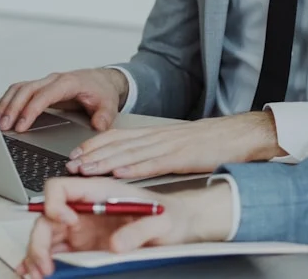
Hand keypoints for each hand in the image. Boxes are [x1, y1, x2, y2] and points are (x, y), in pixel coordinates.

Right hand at [0, 68, 129, 132]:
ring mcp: (45, 82)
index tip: (21, 126)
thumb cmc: (102, 92)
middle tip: (3, 127)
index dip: (30, 110)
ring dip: (6, 104)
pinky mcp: (40, 88)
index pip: (44, 95)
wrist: (102, 81)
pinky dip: (7, 101)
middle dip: (12, 108)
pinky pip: (19, 91)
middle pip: (26, 90)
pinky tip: (0, 114)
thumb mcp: (109, 104)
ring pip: (19, 88)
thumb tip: (98, 125)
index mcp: (68, 83)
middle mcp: (53, 80)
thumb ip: (105, 116)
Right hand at [15, 177, 234, 278]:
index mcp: (98, 192)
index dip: (54, 204)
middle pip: (45, 218)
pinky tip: (36, 273)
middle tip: (46, 265)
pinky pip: (54, 252)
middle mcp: (84, 209)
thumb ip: (140, 229)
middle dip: (39, 241)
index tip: (67, 222)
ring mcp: (80, 228)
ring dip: (36, 255)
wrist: (178, 226)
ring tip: (38, 274)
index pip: (60, 188)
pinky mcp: (82, 246)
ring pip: (46, 237)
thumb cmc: (168, 216)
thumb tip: (117, 244)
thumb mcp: (161, 221)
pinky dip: (40, 262)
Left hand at [66, 112, 284, 177]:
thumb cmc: (209, 142)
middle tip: (70, 164)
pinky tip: (119, 172)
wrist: (237, 135)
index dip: (94, 144)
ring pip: (130, 153)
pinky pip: (154, 163)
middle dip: (91, 155)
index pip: (117, 136)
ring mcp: (168, 146)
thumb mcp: (176, 144)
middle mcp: (157, 137)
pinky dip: (134, 167)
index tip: (75, 153)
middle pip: (117, 144)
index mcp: (155, 133)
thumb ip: (154, 151)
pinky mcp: (181, 157)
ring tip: (86, 170)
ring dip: (105, 162)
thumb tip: (131, 161)